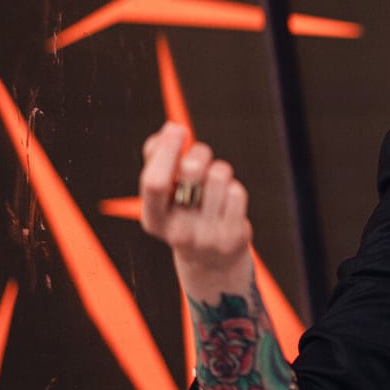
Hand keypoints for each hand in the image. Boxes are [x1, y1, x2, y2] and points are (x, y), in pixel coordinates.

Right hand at [139, 121, 252, 297]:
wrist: (211, 262)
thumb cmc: (183, 213)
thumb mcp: (164, 194)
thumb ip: (158, 159)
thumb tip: (169, 129)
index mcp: (153, 220)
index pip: (154, 182)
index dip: (166, 150)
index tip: (176, 128)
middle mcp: (178, 232)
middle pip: (190, 171)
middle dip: (198, 152)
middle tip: (200, 155)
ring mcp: (207, 237)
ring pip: (218, 176)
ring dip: (218, 169)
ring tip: (214, 182)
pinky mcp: (233, 237)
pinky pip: (236, 191)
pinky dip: (232, 187)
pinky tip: (226, 201)